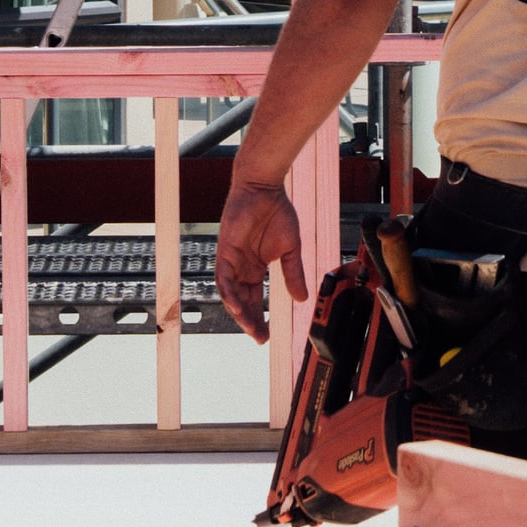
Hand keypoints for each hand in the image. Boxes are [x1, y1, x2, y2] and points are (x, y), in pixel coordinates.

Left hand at [215, 183, 308, 337]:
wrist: (265, 188)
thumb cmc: (277, 212)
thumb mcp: (290, 249)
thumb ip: (293, 273)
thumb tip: (303, 300)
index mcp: (254, 268)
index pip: (254, 299)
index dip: (259, 317)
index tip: (266, 335)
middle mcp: (240, 267)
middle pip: (241, 301)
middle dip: (250, 321)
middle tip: (259, 338)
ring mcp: (231, 260)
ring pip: (230, 293)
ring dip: (239, 312)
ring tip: (250, 328)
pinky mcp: (224, 250)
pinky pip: (223, 277)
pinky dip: (229, 293)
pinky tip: (237, 307)